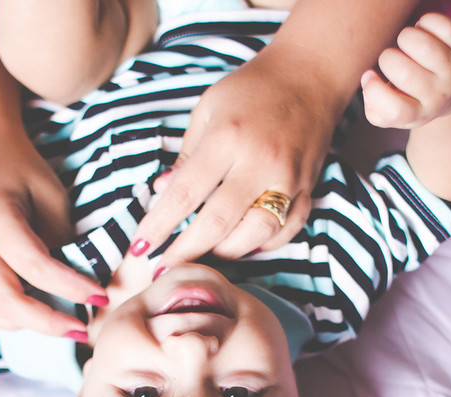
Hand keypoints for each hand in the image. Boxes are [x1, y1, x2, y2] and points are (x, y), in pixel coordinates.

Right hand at [0, 136, 105, 336]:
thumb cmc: (24, 172)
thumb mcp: (52, 196)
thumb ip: (61, 239)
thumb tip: (77, 284)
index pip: (35, 266)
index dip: (70, 287)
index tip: (102, 296)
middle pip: (6, 300)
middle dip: (48, 323)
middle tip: (83, 330)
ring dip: (27, 324)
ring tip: (62, 322)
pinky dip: (6, 320)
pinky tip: (34, 314)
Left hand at [128, 50, 340, 265]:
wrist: (309, 76)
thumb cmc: (251, 90)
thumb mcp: (208, 109)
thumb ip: (186, 155)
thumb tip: (161, 194)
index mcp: (227, 137)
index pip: (185, 192)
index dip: (159, 224)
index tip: (140, 248)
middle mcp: (259, 161)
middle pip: (218, 222)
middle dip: (187, 251)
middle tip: (164, 268)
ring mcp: (288, 178)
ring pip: (255, 234)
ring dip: (225, 252)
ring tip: (204, 256)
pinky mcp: (309, 188)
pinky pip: (286, 232)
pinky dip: (263, 245)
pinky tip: (242, 244)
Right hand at [361, 13, 450, 129]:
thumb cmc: (411, 98)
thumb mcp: (392, 114)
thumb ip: (373, 106)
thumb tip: (369, 78)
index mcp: (420, 113)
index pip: (395, 109)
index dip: (373, 90)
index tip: (371, 76)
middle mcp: (440, 95)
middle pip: (403, 73)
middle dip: (386, 58)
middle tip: (392, 58)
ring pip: (422, 45)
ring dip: (404, 37)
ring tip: (406, 43)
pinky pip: (441, 25)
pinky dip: (424, 22)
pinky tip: (422, 31)